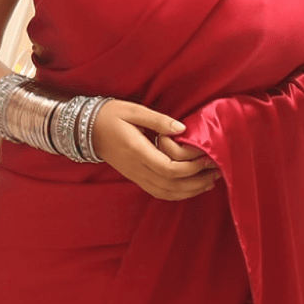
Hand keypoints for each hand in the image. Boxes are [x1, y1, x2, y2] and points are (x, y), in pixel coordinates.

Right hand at [92, 100, 220, 200]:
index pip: (170, 169)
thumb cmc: (110, 115)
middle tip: (217, 171)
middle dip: (197, 181)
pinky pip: (158, 192)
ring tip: (210, 181)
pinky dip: (177, 193)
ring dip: (190, 190)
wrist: (85, 129)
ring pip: (166, 193)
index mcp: (137, 151)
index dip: (192, 168)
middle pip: (171, 185)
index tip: (208, 157)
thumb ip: (158, 120)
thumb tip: (182, 129)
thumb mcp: (134, 110)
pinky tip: (190, 187)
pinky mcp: (135, 177)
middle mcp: (136, 168)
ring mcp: (135, 175)